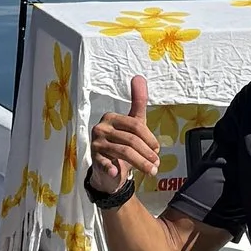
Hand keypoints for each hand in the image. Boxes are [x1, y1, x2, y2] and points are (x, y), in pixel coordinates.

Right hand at [87, 75, 161, 195]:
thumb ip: (138, 102)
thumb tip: (139, 77)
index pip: (135, 125)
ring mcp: (96, 143)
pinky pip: (104, 163)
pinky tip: (117, 173)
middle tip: (156, 164)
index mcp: (111, 117)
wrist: (108, 170)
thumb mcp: (133, 124)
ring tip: (151, 171)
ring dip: (141, 163)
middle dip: (147, 153)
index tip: (157, 150)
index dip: (150, 138)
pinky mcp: (93, 159)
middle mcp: (101, 128)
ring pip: (124, 152)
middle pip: (131, 139)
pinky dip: (112, 168)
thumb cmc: (122, 144)